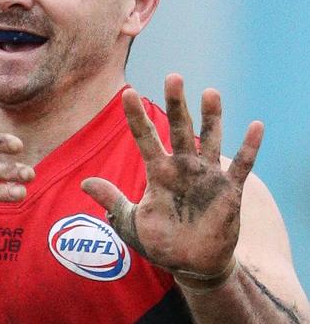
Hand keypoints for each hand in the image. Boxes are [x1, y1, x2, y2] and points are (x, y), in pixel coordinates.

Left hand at [81, 74, 262, 280]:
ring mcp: (207, 176)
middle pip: (179, 128)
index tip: (127, 93)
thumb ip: (111, 201)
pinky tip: (256, 126)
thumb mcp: (130, 223)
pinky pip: (242, 165)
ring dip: (212, 117)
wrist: (191, 264)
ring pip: (210, 139)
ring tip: (210, 92)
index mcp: (158, 173)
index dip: (136, 117)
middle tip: (172, 77)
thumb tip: (85, 182)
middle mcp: (182, 167)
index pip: (145, 138)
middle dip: (176, 104)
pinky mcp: (229, 190)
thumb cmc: (160, 241)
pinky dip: (250, 147)